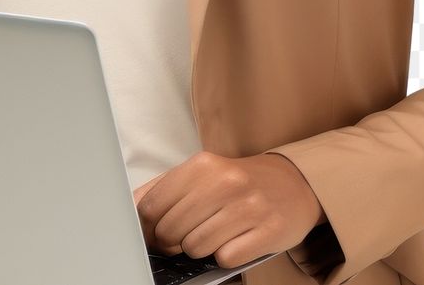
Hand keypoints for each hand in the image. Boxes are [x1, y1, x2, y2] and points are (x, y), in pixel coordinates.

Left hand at [132, 150, 325, 268]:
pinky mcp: (269, 231)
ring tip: (212, 236)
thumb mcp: (202, 173)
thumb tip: (131, 210)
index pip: (152, 205)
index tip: (154, 232)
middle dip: (172, 242)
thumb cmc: (238, 182)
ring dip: (199, 249)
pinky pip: (226, 259)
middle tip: (184, 238)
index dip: (148, 227)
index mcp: (203, 165)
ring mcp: (248, 207)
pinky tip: (234, 241)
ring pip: (196, 247)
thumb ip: (166, 188)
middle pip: (171, 230)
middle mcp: (226, 182)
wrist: (292, 182)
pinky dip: (225, 256)